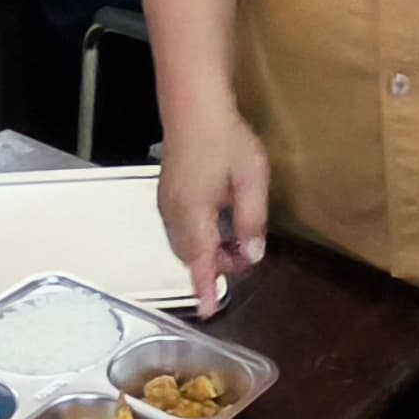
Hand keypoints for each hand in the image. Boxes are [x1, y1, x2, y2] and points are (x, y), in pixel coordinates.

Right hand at [156, 108, 269, 316]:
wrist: (193, 106)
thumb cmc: (226, 139)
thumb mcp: (251, 179)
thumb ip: (251, 219)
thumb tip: (253, 254)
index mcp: (195, 214)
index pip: (201, 262)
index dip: (205, 288)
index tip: (207, 311)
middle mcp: (174, 215)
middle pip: (192, 256)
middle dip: (217, 263)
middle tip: (246, 249)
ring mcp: (166, 204)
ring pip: (184, 244)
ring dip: (208, 249)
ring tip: (234, 233)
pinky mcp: (166, 195)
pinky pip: (180, 229)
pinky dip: (198, 237)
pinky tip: (217, 219)